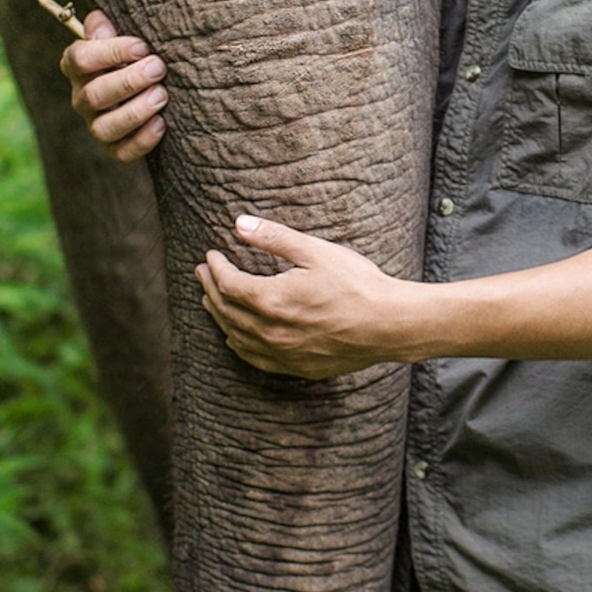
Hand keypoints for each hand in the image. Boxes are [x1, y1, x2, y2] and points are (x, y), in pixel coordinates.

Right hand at [62, 8, 166, 160]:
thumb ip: (107, 28)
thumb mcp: (120, 35)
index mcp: (78, 66)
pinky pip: (121, 152)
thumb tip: (99, 20)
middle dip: (128, 81)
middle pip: (93, 94)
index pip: (80, 59)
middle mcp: (82, 98)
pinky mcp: (114, 148)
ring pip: (104, 127)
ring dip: (135, 112)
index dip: (110, 52)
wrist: (149, 85)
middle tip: (158, 68)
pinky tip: (161, 123)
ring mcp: (96, 125)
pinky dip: (142, 140)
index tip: (142, 46)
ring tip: (162, 95)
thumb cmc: (133, 54)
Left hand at [197, 217, 421, 377]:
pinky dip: (239, 344)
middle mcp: (270, 331)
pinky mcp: (296, 366)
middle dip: (210, 290)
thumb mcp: (315, 251)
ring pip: (236, 337)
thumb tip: (239, 224)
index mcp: (271, 300)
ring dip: (220, 317)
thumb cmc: (357, 284)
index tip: (210, 256)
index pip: (228, 284)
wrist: (389, 324)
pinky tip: (236, 337)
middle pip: (226, 310)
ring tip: (211, 301)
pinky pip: (255, 358)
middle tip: (202, 274)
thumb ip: (274, 238)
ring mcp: (282, 353)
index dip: (215, 268)